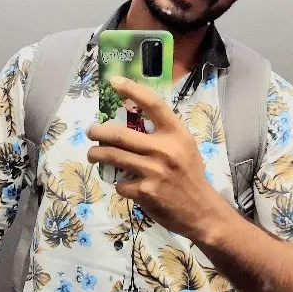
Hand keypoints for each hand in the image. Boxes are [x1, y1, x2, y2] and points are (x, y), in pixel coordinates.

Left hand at [88, 76, 216, 239]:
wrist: (201, 211)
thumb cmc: (190, 175)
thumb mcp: (184, 147)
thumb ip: (162, 134)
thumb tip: (130, 121)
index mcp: (177, 133)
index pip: (153, 104)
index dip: (132, 90)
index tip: (113, 81)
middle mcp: (165, 149)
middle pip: (121, 135)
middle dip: (99, 132)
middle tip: (91, 131)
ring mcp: (154, 171)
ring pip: (113, 157)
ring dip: (97, 155)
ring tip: (93, 154)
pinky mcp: (145, 191)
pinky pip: (121, 183)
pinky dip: (119, 183)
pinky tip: (125, 185)